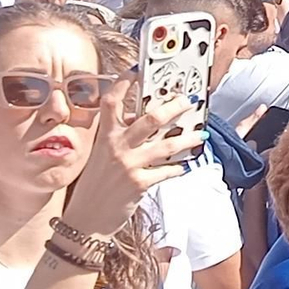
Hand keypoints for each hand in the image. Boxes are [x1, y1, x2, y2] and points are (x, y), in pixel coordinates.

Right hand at [57, 79, 203, 238]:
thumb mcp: (100, 155)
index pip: (112, 101)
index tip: (137, 70)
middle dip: (174, 106)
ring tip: (202, 134)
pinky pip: (168, 171)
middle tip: (189, 100)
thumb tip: (139, 121)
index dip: (124, 82)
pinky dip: (180, 168)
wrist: (87, 219)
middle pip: (150, 118)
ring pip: (167, 145)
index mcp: (104, 136)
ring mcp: (129, 165)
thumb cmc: (94, 186)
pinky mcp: (139, 183)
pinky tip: (187, 165)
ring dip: (189, 138)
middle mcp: (116, 147)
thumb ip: (117, 138)